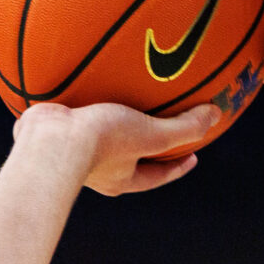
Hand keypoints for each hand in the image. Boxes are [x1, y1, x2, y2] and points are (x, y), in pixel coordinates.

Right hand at [15, 101, 217, 196]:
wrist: (48, 140)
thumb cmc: (100, 142)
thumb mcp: (150, 134)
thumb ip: (183, 128)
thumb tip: (215, 116)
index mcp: (121, 179)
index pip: (157, 176)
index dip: (176, 167)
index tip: (193, 156)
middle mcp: (99, 172)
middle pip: (131, 160)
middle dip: (147, 148)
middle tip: (162, 131)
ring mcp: (75, 154)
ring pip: (103, 140)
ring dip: (116, 126)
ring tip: (125, 104)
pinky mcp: (56, 134)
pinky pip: (77, 119)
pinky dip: (87, 105)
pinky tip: (88, 84)